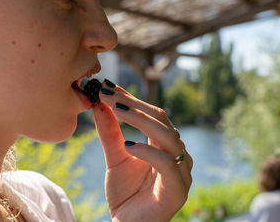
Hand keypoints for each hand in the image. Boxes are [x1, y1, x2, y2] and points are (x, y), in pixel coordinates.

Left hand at [92, 80, 192, 221]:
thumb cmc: (125, 193)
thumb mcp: (115, 158)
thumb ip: (110, 134)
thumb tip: (99, 105)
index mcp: (164, 145)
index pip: (152, 114)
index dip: (131, 99)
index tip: (109, 86)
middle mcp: (176, 154)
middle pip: (161, 120)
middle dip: (134, 104)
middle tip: (109, 94)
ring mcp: (180, 172)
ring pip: (168, 137)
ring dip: (141, 120)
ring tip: (116, 110)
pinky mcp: (178, 190)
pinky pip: (166, 165)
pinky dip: (148, 152)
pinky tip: (128, 145)